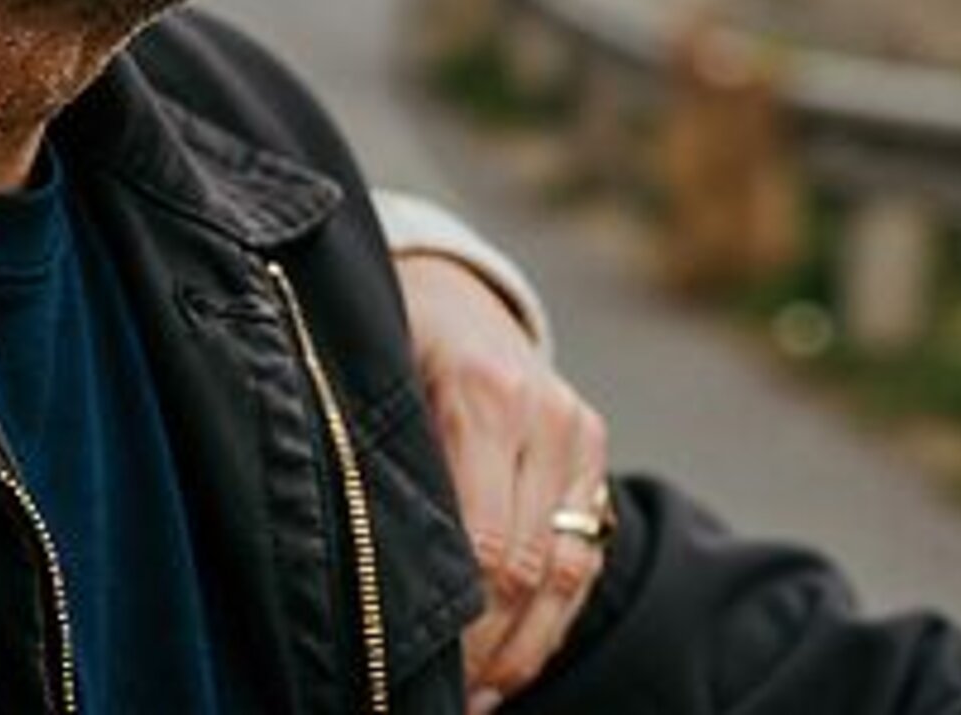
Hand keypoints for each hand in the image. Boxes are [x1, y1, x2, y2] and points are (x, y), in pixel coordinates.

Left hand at [394, 251, 609, 708]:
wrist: (448, 287)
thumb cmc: (386, 337)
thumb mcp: (370, 379)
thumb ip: (380, 461)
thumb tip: (366, 568)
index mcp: (482, 392)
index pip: (484, 540)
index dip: (457, 620)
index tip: (410, 668)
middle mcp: (545, 414)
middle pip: (527, 566)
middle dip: (484, 649)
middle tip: (440, 701)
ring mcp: (579, 436)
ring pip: (565, 573)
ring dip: (520, 651)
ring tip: (474, 699)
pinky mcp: (594, 455)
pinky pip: (581, 558)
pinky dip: (547, 620)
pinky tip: (509, 664)